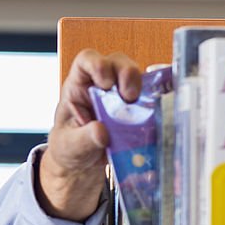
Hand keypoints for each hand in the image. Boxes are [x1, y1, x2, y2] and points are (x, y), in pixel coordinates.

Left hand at [40, 49, 141, 220]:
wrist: (83, 163)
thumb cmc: (70, 147)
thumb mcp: (69, 146)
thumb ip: (83, 139)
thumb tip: (101, 132)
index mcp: (78, 86)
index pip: (87, 61)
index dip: (98, 64)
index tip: (106, 83)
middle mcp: (101, 84)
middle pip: (118, 63)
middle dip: (127, 74)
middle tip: (129, 97)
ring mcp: (121, 94)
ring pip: (138, 77)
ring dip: (144, 88)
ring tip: (141, 107)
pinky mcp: (137, 107)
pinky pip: (150, 97)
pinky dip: (155, 103)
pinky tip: (155, 115)